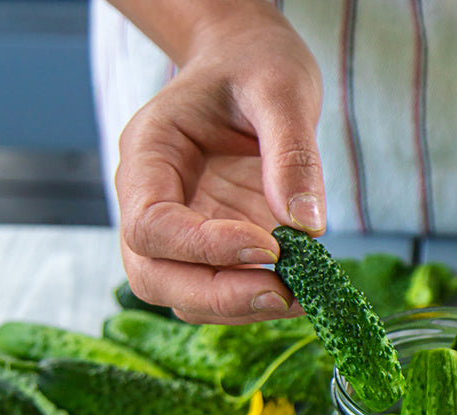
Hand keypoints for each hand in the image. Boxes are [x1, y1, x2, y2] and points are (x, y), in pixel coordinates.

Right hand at [113, 11, 324, 323]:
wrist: (248, 64)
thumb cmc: (254, 66)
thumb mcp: (280, 89)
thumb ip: (292, 153)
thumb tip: (307, 226)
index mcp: (149, 154)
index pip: (151, 225)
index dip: (205, 248)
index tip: (270, 246)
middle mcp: (150, 199)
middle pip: (154, 275)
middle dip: (218, 295)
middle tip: (286, 294)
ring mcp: (178, 230)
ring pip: (183, 295)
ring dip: (239, 308)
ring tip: (302, 295)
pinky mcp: (211, 248)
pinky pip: (219, 291)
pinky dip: (255, 301)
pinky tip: (300, 288)